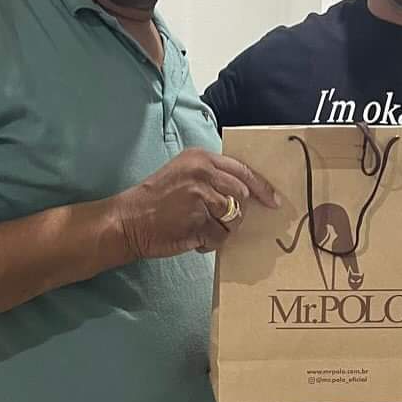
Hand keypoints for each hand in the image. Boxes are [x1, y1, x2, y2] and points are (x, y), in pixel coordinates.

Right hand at [111, 148, 279, 259]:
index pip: (242, 171)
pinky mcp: (198, 221)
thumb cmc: (155, 199)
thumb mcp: (183, 173)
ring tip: (200, 228)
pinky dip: (210, 243)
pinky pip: (221, 237)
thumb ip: (212, 176)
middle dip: (236, 213)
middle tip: (218, 220)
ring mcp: (201, 197)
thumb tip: (245, 193)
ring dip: (222, 229)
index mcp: (200, 158)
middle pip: (242, 196)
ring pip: (234, 219)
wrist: (127, 220)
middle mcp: (203, 173)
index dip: (263, 187)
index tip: (273, 200)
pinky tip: (194, 238)